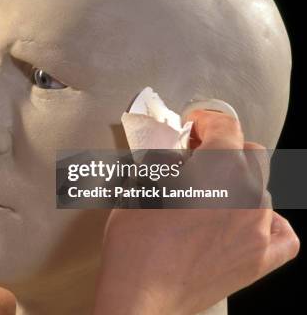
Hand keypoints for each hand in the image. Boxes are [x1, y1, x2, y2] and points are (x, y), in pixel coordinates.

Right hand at [93, 110, 299, 314]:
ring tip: (208, 194)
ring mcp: (258, 228)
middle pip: (250, 153)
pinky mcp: (259, 258)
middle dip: (223, 146)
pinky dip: (267, 221)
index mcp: (218, 170)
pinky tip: (246, 221)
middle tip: (196, 155)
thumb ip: (164, 157)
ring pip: (261, 188)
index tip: (194, 125)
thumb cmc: (135, 242)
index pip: (226, 127)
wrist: (141, 295)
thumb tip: (175, 148)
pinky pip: (281, 232)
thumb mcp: (140, 184)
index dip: (206, 120)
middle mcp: (248, 195)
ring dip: (237, 182)